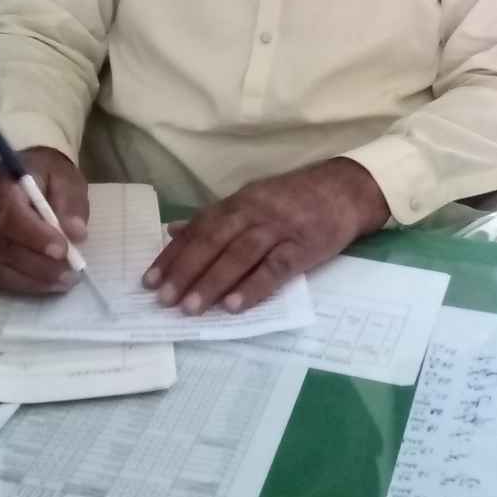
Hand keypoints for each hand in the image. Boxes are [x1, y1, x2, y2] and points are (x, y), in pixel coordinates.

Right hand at [0, 146, 89, 294]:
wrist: (16, 174)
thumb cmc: (43, 173)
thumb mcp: (63, 176)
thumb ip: (70, 202)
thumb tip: (76, 233)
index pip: (10, 216)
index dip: (36, 237)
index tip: (63, 250)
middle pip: (3, 246)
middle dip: (40, 265)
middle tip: (71, 274)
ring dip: (32, 279)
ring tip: (64, 282)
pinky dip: (21, 283)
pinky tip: (44, 284)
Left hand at [142, 158, 388, 313]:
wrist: (347, 189)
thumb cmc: (297, 198)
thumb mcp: (253, 198)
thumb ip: (215, 217)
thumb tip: (173, 231)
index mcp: (240, 201)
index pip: (200, 227)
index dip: (174, 254)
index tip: (150, 280)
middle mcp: (255, 211)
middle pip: (214, 240)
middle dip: (186, 270)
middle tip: (164, 299)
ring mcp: (280, 228)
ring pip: (239, 254)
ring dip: (212, 282)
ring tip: (190, 308)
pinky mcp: (304, 246)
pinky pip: (275, 268)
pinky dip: (253, 287)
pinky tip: (235, 305)